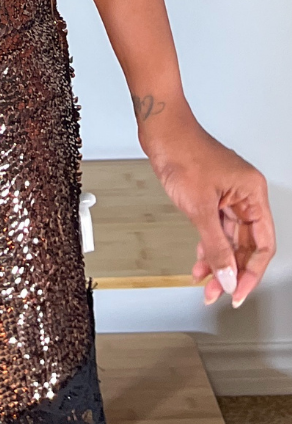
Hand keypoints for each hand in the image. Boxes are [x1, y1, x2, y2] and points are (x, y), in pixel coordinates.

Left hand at [139, 105, 274, 306]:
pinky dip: (209, 246)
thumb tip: (227, 275)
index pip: (263, 244)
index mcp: (252, 193)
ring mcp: (229, 196)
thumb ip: (216, 246)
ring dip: (218, 261)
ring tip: (205, 282)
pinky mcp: (213, 196)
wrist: (161, 131)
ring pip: (230, 240)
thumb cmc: (182, 153)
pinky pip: (217, 229)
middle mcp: (245, 195)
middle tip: (217, 292)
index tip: (237, 292)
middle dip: (231, 271)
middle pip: (247, 245)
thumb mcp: (200, 208)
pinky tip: (200, 261)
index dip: (252, 272)